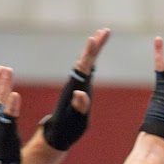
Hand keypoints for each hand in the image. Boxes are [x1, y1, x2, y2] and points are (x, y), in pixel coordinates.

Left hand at [42, 27, 110, 150]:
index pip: (84, 67)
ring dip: (94, 48)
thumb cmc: (67, 129)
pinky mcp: (81, 88)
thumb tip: (80, 94)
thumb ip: (78, 108)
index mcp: (76, 88)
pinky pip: (87, 69)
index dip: (89, 53)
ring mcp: (79, 84)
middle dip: (95, 45)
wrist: (58, 132)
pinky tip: (95, 55)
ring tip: (102, 34)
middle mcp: (77, 83)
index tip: (93, 39)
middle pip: (86, 60)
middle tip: (105, 30)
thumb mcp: (75, 121)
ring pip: (87, 62)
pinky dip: (92, 59)